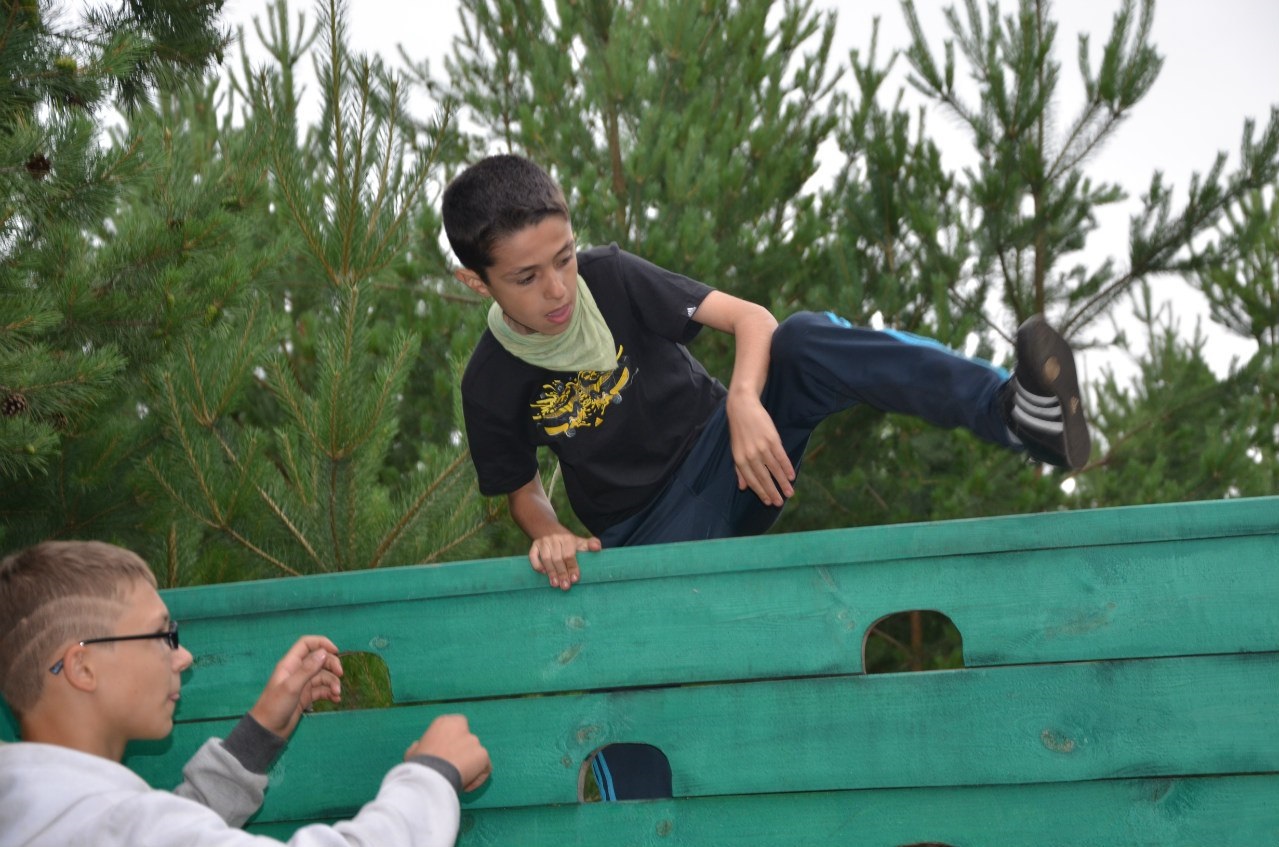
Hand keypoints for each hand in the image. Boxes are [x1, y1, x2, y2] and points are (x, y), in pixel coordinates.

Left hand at [248, 635, 343, 738]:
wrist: (268, 730)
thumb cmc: (275, 706)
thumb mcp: (292, 686)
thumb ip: (307, 669)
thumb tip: (324, 653)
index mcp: (290, 664)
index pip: (306, 644)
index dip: (322, 643)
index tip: (336, 651)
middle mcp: (297, 671)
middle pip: (319, 659)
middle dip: (332, 665)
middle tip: (341, 674)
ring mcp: (303, 684)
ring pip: (323, 676)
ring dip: (333, 682)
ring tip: (337, 694)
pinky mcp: (307, 696)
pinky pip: (322, 690)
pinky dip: (330, 693)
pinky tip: (336, 700)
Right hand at [405, 715, 490, 791]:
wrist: (429, 775)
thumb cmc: (419, 765)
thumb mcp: (413, 752)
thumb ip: (421, 746)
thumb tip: (419, 747)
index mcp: (444, 723)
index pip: (456, 729)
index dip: (452, 743)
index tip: (445, 757)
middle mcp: (462, 727)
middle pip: (466, 742)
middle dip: (462, 755)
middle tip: (452, 770)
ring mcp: (474, 740)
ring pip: (476, 756)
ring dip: (469, 767)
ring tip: (457, 781)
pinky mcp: (483, 755)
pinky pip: (484, 769)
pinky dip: (477, 778)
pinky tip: (465, 787)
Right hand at [529, 531, 599, 590]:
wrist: (548, 529)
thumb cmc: (568, 542)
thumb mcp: (579, 542)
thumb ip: (590, 544)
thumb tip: (598, 548)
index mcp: (567, 539)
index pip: (569, 555)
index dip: (572, 567)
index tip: (575, 579)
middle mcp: (554, 539)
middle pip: (558, 558)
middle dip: (562, 573)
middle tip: (565, 587)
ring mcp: (543, 542)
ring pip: (546, 558)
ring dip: (550, 572)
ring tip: (555, 584)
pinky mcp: (534, 545)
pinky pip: (533, 556)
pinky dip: (537, 565)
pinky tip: (543, 574)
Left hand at [726, 392, 794, 506]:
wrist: (743, 408)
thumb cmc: (739, 430)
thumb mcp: (735, 450)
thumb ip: (739, 469)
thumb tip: (742, 487)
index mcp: (740, 460)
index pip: (752, 480)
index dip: (761, 492)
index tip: (769, 502)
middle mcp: (750, 456)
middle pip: (764, 478)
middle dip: (773, 492)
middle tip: (780, 503)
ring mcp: (762, 448)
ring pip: (774, 470)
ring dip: (783, 483)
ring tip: (790, 493)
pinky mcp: (772, 439)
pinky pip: (781, 458)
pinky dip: (787, 468)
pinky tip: (791, 476)